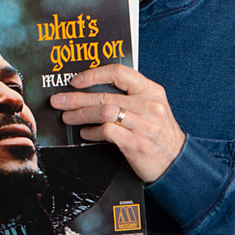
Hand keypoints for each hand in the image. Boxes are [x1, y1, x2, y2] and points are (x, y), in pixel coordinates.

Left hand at [50, 64, 185, 182]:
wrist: (177, 162)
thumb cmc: (159, 132)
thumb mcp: (152, 106)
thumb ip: (129, 95)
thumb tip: (93, 89)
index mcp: (151, 90)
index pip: (119, 72)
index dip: (94, 75)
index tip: (75, 81)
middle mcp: (148, 105)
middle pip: (105, 95)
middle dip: (76, 98)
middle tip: (58, 101)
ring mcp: (143, 124)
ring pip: (104, 112)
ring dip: (81, 114)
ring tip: (67, 117)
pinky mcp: (137, 144)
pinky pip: (108, 132)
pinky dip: (92, 132)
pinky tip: (84, 134)